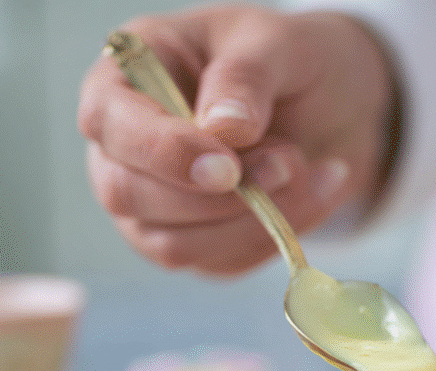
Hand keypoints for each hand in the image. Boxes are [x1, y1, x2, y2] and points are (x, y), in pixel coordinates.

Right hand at [77, 5, 396, 274]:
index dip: (164, 152)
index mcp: (124, 79)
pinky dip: (274, 237)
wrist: (327, 108)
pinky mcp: (192, 246)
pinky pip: (221, 263)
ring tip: (305, 170)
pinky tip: (311, 194)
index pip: (108, 123)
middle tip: (288, 162)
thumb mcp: (274, 42)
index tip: (228, 168)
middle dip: (218, 196)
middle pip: (131, 196)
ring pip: (175, 246)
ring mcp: (151, 208)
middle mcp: (124, 151)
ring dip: (252, 221)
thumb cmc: (284, 63)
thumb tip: (225, 130)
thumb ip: (245, 76)